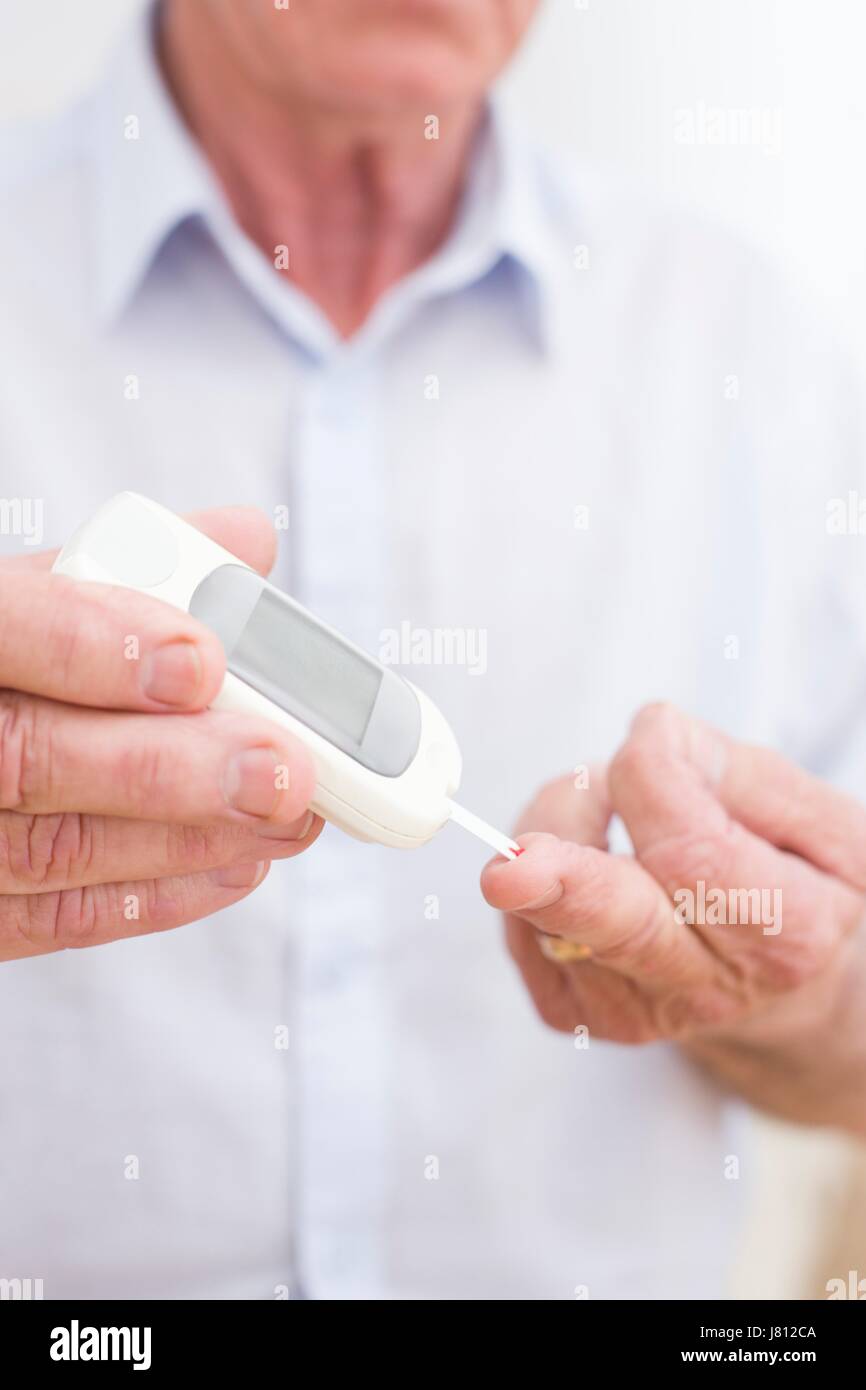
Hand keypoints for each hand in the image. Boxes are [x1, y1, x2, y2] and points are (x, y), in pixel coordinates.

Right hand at [0, 507, 320, 961]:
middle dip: (168, 769)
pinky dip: (154, 896)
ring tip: (291, 814)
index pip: (1, 631)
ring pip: (48, 850)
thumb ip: (132, 567)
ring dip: (187, 838)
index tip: (201, 661)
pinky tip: (237, 863)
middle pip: (24, 759)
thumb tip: (247, 540)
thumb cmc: (5, 656)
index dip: (93, 646)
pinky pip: (50, 919)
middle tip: (281, 770)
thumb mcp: (35, 595)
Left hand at [482, 703, 865, 1131]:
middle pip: (621, 926)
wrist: (779, 983)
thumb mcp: (818, 821)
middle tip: (509, 869)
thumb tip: (651, 740)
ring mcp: (634, 1012)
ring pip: (553, 911)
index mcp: (785, 935)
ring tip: (623, 815)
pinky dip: (541, 874)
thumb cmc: (794, 880)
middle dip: (564, 887)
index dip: (658, 780)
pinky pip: (522, 932)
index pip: (697, 854)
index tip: (654, 733)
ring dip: (565, 829)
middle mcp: (707, 989)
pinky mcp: (574, 1013)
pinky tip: (592, 865)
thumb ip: (741, 773)